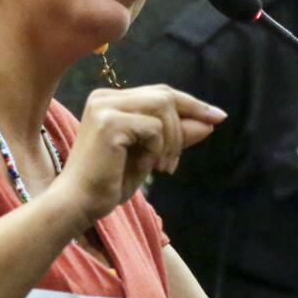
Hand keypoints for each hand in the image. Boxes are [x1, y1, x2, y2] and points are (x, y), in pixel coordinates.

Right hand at [55, 85, 224, 222]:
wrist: (79, 203)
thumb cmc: (110, 182)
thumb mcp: (151, 155)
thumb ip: (175, 136)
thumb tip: (209, 122)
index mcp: (110, 101)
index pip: (159, 94)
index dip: (191, 104)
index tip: (217, 117)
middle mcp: (104, 97)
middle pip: (164, 95)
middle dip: (189, 117)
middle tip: (203, 137)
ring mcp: (105, 107)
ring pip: (163, 107)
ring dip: (174, 139)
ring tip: (165, 167)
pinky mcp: (109, 122)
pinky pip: (154, 127)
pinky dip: (159, 148)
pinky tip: (149, 167)